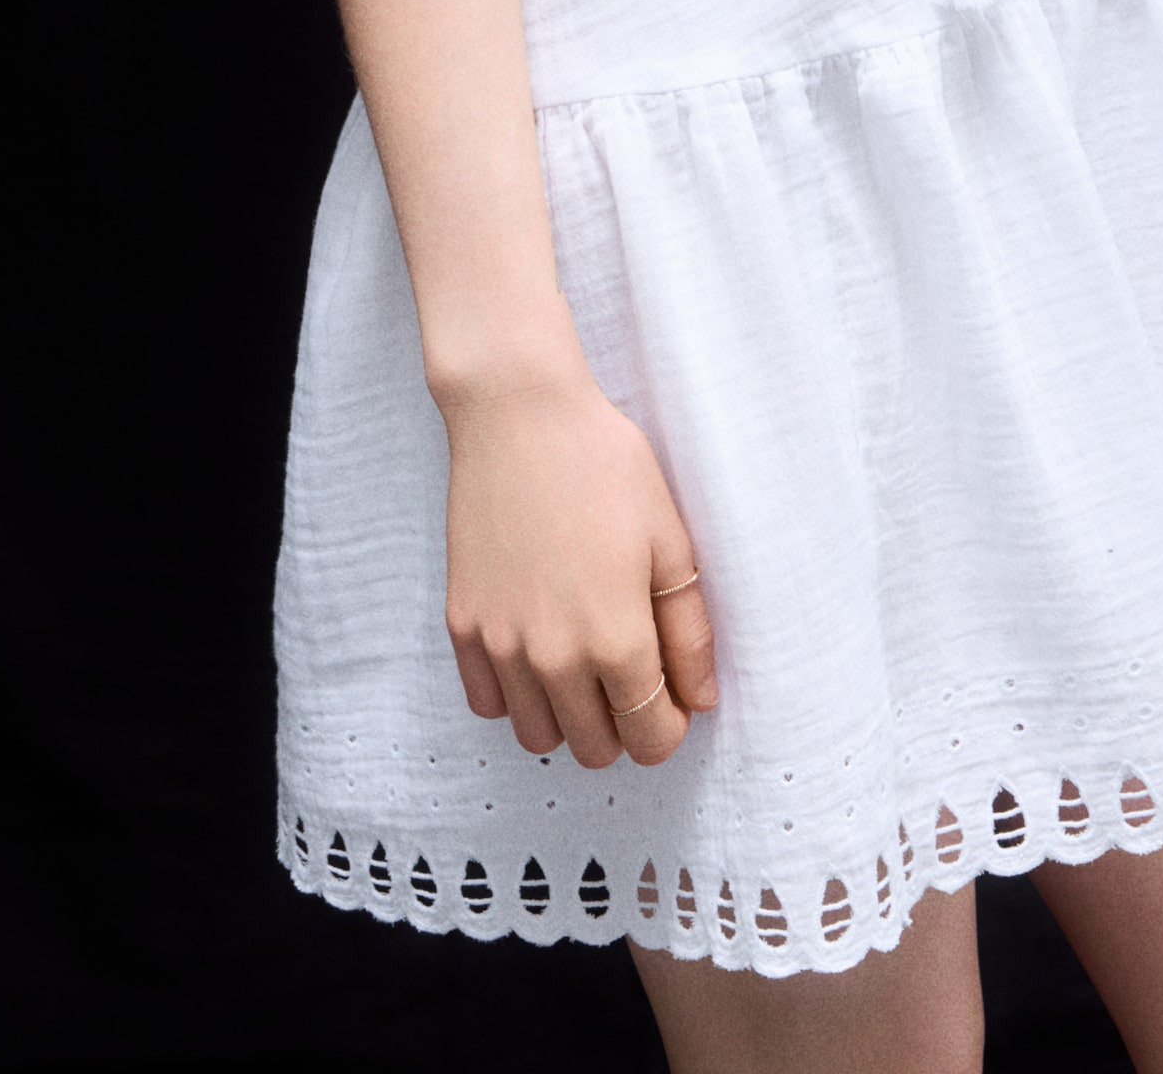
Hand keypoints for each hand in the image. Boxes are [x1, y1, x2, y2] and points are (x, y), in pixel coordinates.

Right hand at [440, 368, 717, 767]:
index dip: (670, 726)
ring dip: (569, 717)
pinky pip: (488, 703)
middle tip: (633, 673)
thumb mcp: (670, 541)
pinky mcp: (463, 624)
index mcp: (615, 639)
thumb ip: (688, 633)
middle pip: (596, 749)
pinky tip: (538, 649)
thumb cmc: (605, 465)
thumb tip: (699, 701)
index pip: (650, 739)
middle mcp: (553, 656)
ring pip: (538, 737)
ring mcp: (501, 643)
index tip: (673, 695)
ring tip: (585, 663)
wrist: (519, 414)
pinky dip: (517, 695)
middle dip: (624, 726)